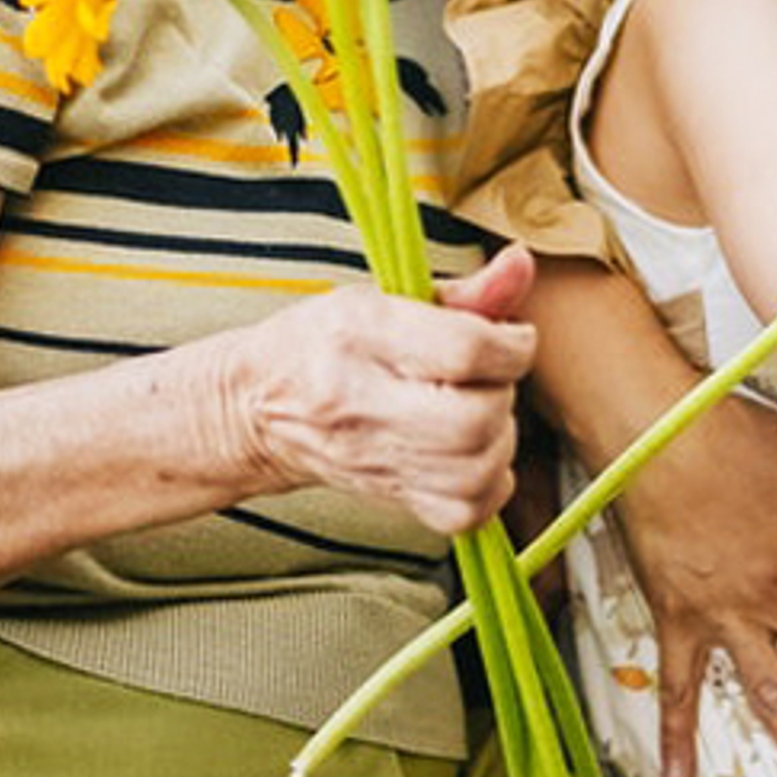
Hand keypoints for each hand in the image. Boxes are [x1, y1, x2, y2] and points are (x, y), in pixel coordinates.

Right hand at [220, 245, 539, 536]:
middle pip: (473, 421)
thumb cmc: (323, 343)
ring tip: (477, 413)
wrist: (256, 407)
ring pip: (475, 472)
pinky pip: (464, 512)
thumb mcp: (381, 296)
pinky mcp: (388, 497)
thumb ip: (462, 291)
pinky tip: (472, 455)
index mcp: (361, 334)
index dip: (510, 345)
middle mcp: (363, 403)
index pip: (465, 351)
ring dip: (499, 440)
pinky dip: (488, 486)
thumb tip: (521, 264)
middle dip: (501, 395)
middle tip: (486, 379)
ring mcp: (374, 460)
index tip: (510, 338)